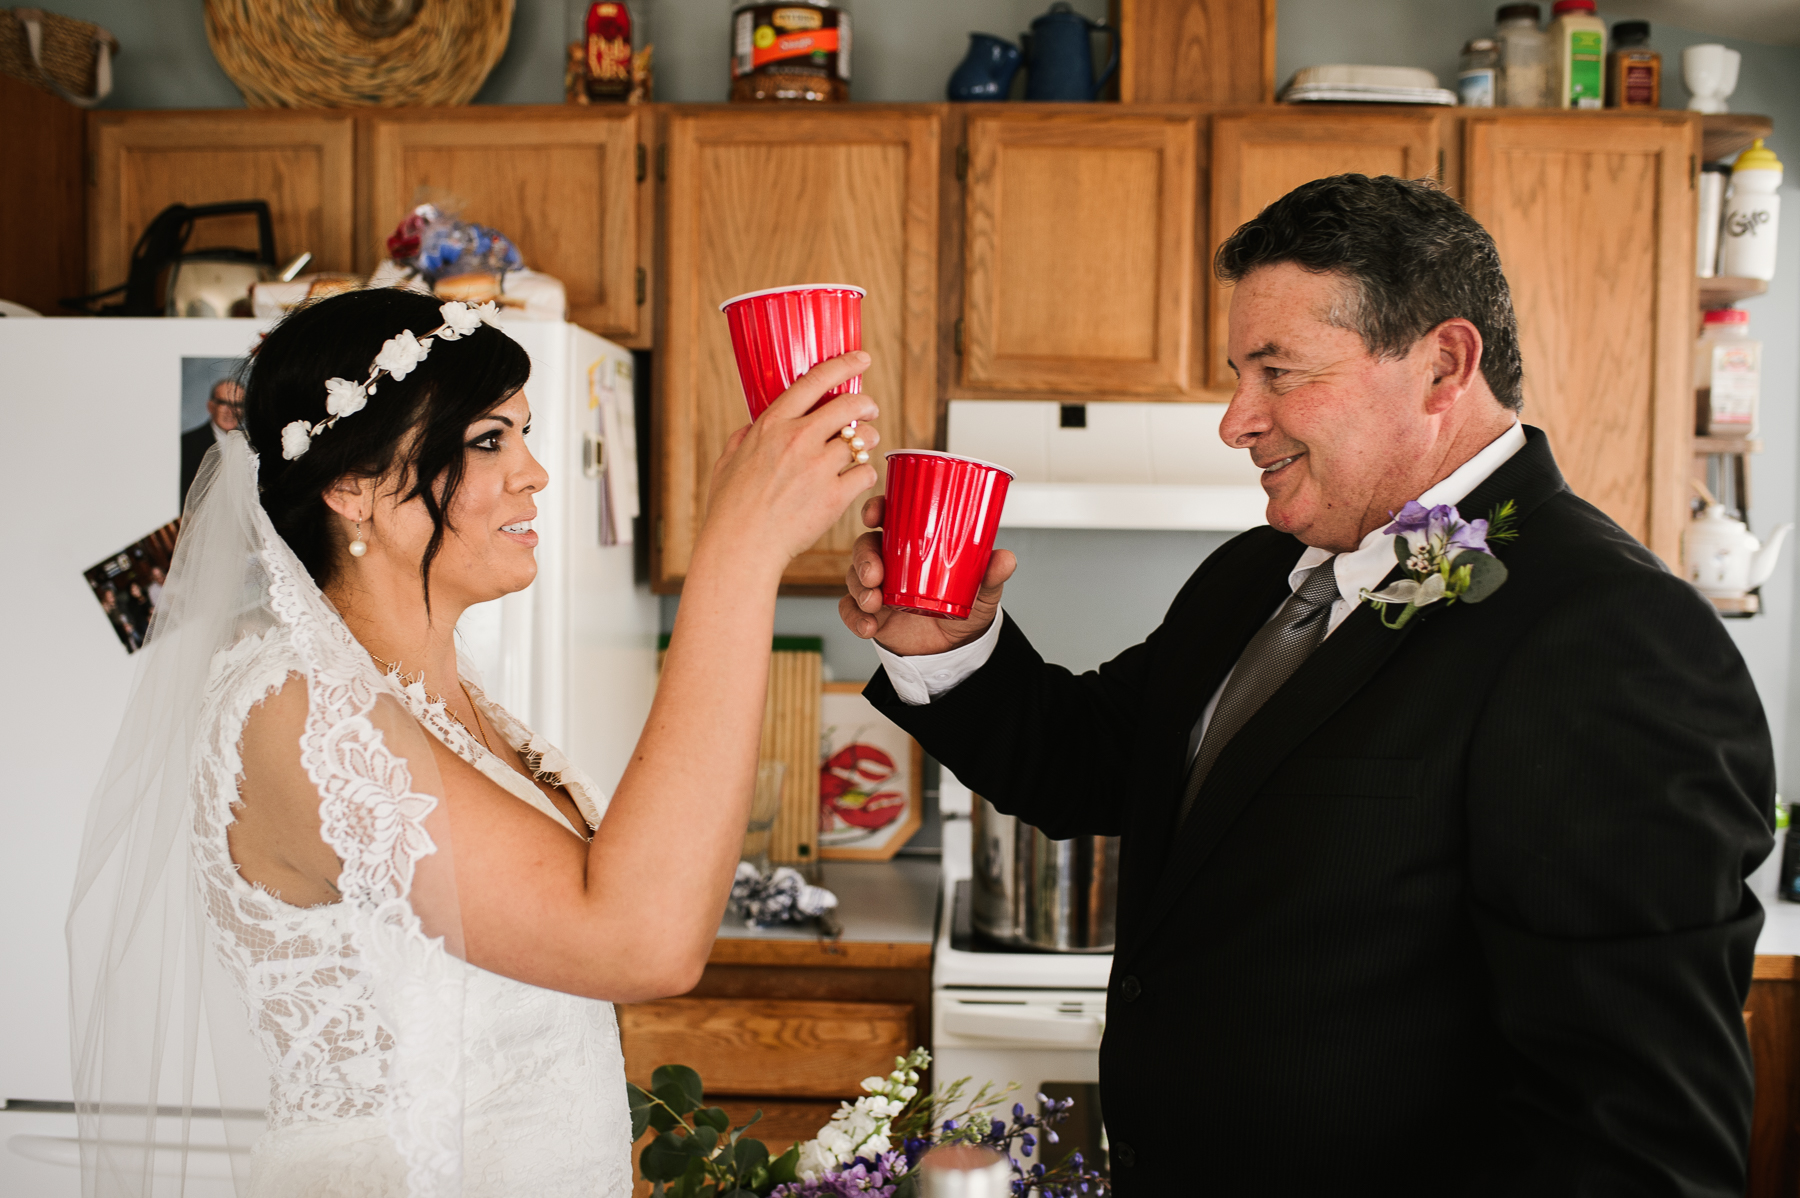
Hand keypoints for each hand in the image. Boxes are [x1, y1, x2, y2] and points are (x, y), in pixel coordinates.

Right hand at [699, 352, 879, 567]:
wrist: (741, 547)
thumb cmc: (730, 509)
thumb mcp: (727, 463)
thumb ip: (742, 440)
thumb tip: (751, 428)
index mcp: (772, 425)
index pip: (815, 381)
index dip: (844, 365)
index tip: (860, 359)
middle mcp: (798, 439)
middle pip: (850, 405)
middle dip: (867, 404)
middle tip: (869, 410)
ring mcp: (818, 467)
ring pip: (864, 438)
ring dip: (869, 440)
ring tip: (863, 448)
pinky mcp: (835, 496)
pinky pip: (866, 474)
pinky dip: (865, 476)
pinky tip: (855, 482)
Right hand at [838, 494, 1016, 655]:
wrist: (956, 648)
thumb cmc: (965, 607)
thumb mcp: (982, 591)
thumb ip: (991, 576)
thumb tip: (1005, 559)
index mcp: (913, 545)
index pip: (889, 518)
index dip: (876, 510)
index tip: (874, 515)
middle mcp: (891, 562)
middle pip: (865, 546)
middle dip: (864, 558)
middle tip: (874, 574)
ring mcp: (878, 587)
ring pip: (853, 577)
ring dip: (858, 588)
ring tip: (874, 602)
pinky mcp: (870, 613)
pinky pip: (850, 610)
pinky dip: (855, 618)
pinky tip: (869, 626)